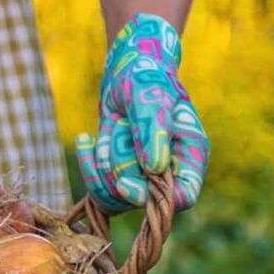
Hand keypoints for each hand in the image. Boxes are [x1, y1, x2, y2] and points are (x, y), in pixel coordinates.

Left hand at [75, 13, 209, 212]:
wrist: (126, 74)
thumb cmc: (147, 78)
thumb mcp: (151, 97)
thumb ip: (153, 130)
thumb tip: (154, 168)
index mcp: (189, 156)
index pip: (183, 197)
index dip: (155, 199)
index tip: (126, 184)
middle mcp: (168, 172)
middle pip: (140, 198)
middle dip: (119, 166)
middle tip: (118, 126)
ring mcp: (142, 176)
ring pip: (116, 196)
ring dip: (103, 162)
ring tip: (110, 126)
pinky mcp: (119, 175)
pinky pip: (99, 189)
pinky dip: (88, 165)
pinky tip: (85, 140)